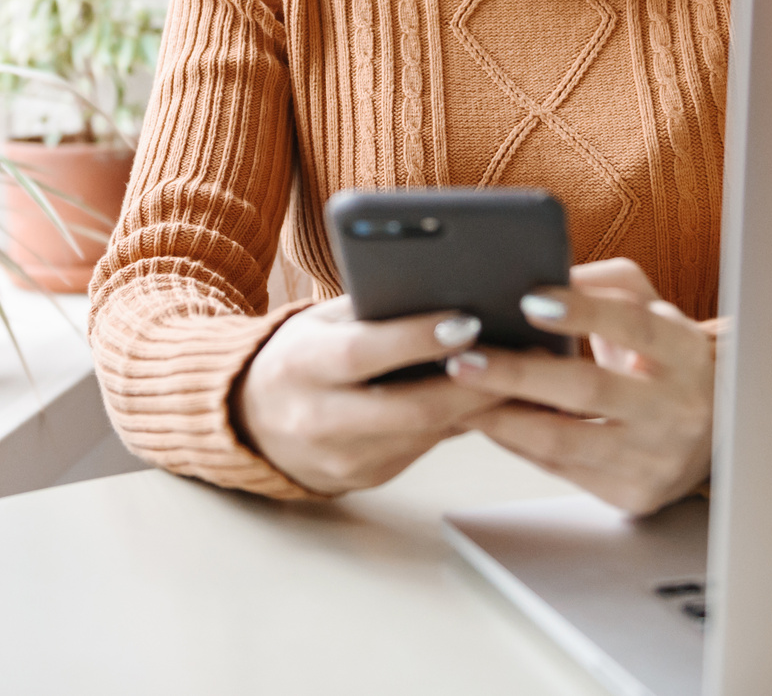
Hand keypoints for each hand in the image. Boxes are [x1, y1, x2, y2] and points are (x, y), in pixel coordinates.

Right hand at [235, 296, 504, 495]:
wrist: (251, 422)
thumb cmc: (300, 356)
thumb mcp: (320, 322)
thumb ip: (372, 309)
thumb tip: (448, 292)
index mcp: (300, 367)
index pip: (362, 353)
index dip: (416, 339)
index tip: (467, 320)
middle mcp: (317, 420)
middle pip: (408, 408)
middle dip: (469, 383)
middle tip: (518, 354)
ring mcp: (343, 459)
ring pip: (427, 434)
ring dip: (478, 405)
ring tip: (521, 371)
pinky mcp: (366, 479)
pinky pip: (425, 449)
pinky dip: (460, 422)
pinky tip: (491, 398)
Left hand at [448, 258, 718, 514]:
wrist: (716, 432)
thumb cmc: (666, 359)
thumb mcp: (653, 310)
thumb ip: (605, 284)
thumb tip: (546, 274)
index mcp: (685, 352)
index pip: (632, 326)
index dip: (581, 312)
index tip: (527, 300)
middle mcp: (677, 408)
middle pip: (588, 389)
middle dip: (517, 373)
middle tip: (465, 356)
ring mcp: (656, 458)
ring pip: (565, 441)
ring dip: (502, 417)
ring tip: (458, 393)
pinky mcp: (632, 493)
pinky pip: (560, 469)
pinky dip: (515, 444)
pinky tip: (484, 421)